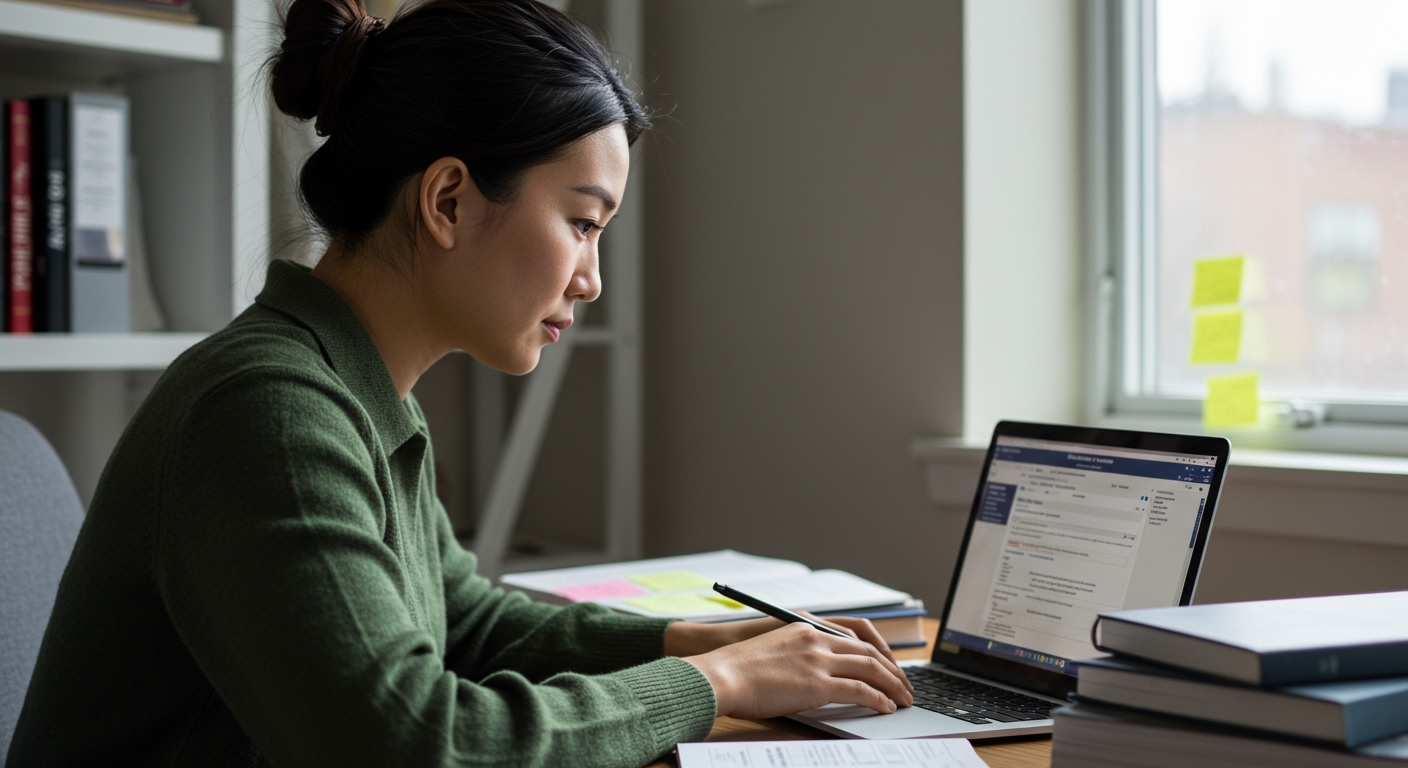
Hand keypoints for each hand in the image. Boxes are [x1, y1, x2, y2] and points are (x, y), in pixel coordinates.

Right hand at [680, 622, 913, 719]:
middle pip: (868, 652)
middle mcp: (816, 640)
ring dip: (892, 685)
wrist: (721, 674)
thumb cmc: (738, 668)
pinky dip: (878, 699)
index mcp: (806, 628)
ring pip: (870, 669)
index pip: (854, 636)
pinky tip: (886, 707)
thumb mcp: (773, 649)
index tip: (887, 667)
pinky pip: (860, 690)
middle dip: (891, 671)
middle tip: (904, 686)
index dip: (876, 653)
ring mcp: (817, 660)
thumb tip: (813, 674)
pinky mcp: (816, 684)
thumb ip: (797, 654)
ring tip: (904, 699)